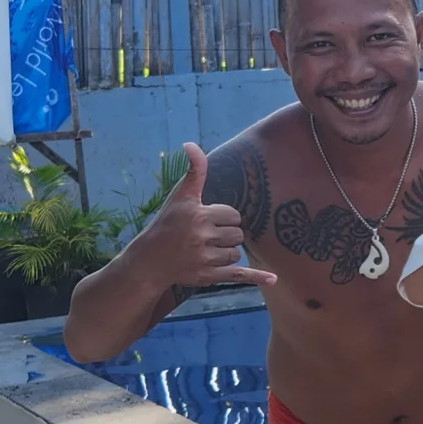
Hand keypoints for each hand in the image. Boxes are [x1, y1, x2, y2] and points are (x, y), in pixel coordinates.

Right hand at [147, 142, 276, 290]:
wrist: (149, 260)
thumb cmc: (167, 224)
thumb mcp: (180, 196)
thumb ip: (194, 171)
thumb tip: (191, 144)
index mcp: (199, 215)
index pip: (233, 215)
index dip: (223, 218)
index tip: (207, 221)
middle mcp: (201, 237)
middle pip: (237, 235)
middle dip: (226, 235)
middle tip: (205, 237)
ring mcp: (204, 259)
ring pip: (236, 254)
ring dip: (227, 252)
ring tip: (206, 250)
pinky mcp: (207, 276)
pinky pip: (238, 275)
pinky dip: (256, 277)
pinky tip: (273, 279)